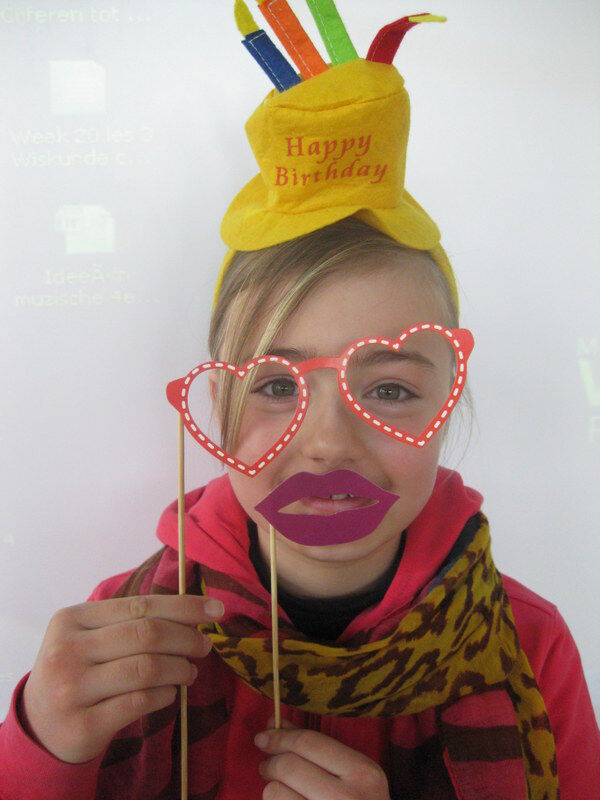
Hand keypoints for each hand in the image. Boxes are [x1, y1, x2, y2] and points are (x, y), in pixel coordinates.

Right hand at [21, 594, 223, 763]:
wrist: (40, 724)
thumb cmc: (78, 670)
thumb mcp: (90, 637)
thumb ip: (131, 621)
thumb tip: (195, 612)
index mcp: (72, 619)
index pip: (140, 605)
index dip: (185, 606)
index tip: (217, 610)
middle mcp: (67, 651)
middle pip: (147, 634)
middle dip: (186, 638)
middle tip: (204, 647)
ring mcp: (72, 690)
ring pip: (147, 669)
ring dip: (180, 668)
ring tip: (189, 671)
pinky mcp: (82, 726)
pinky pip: (140, 702)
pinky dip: (165, 695)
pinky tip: (170, 692)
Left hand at [255, 715, 389, 799]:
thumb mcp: (351, 773)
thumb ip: (315, 746)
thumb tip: (274, 724)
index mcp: (362, 772)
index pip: (309, 742)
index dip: (280, 737)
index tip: (263, 737)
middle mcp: (347, 797)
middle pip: (289, 766)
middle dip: (271, 763)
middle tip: (266, 767)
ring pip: (276, 792)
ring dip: (273, 789)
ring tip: (282, 792)